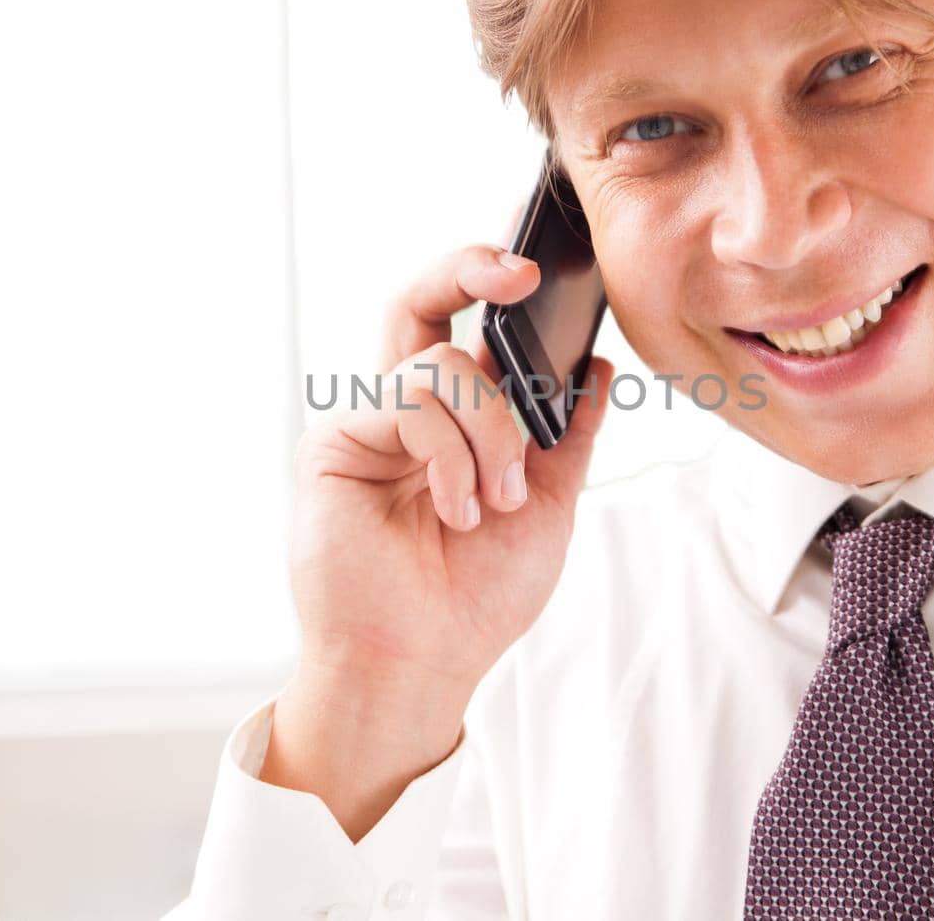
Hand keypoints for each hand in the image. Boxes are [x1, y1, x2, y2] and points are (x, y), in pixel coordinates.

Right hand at [265, 242, 612, 838]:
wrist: (422, 665)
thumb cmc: (475, 598)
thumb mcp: (548, 505)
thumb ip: (570, 433)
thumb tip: (600, 365)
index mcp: (454, 421)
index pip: (469, 331)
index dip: (496, 287)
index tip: (547, 268)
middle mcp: (405, 413)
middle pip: (420, 302)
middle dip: (468, 267)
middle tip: (520, 273)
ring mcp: (367, 426)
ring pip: (439, 367)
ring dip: (491, 432)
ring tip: (498, 502)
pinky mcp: (334, 445)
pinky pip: (406, 403)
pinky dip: (452, 455)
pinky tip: (460, 509)